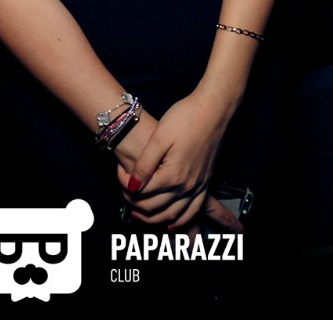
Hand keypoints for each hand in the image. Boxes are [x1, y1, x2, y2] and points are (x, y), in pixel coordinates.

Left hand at [114, 90, 229, 227]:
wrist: (214, 109)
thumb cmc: (185, 117)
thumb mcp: (159, 137)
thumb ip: (145, 164)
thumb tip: (132, 186)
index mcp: (172, 175)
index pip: (141, 192)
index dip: (125, 185)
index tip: (119, 171)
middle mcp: (186, 186)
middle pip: (155, 207)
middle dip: (135, 203)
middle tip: (123, 194)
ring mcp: (198, 186)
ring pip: (173, 215)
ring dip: (154, 218)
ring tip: (138, 213)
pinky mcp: (205, 182)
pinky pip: (193, 211)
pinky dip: (180, 221)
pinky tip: (171, 223)